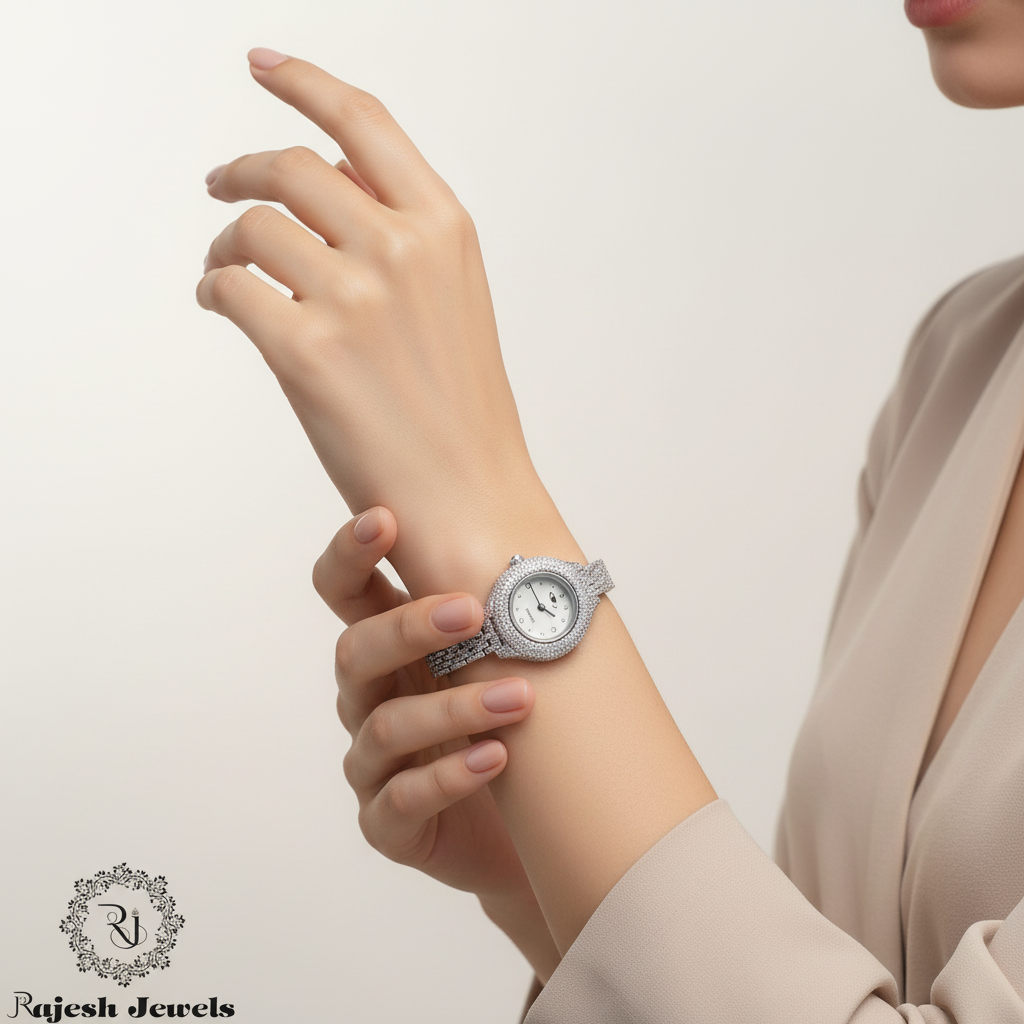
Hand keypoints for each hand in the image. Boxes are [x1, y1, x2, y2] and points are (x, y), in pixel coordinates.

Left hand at [197, 49, 565, 599]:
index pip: (363, 122)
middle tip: (220, 187)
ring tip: (226, 268)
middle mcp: (401, 248)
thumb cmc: (462, 410)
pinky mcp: (305, 352)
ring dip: (225, 241)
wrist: (472, 497)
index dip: (304, 83)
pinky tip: (224, 303)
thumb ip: (398, 230)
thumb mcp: (453, 300)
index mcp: (445, 229)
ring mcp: (353, 297)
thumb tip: (326, 171)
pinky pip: (230, 287)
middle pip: (290, 166)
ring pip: (252, 226)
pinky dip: (215, 288)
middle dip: (241, 170)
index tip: (262, 67)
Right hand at [313, 505, 559, 979]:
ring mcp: (375, 764)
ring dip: (454, 707)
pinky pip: (403, 800)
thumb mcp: (508, 662)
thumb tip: (544, 538)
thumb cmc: (517, 732)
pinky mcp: (389, 824)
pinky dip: (449, 777)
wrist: (535, 828)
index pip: (347, 592)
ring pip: (385, 726)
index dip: (350, 554)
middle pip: (356, 651)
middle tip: (470, 612)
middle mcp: (372, 699)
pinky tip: (495, 759)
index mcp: (392, 650)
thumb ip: (501, 612)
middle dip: (409, 626)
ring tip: (520, 699)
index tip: (383, 519)